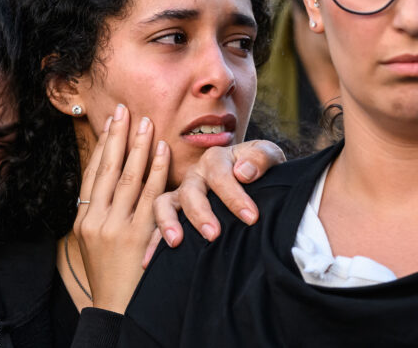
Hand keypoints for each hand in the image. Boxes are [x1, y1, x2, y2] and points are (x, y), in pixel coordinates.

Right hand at [73, 104, 169, 313]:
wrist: (116, 310)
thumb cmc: (111, 276)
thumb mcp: (96, 244)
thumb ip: (103, 215)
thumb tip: (113, 186)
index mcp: (83, 219)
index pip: (93, 172)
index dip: (103, 144)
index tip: (111, 121)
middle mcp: (95, 219)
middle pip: (107, 168)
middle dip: (118, 136)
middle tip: (127, 109)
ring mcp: (115, 227)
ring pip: (127, 177)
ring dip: (138, 146)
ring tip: (146, 122)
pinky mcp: (136, 235)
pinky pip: (149, 196)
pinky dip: (156, 171)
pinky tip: (161, 151)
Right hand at [144, 140, 284, 260]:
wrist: (252, 177)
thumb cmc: (259, 168)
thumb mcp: (267, 155)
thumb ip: (260, 157)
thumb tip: (243, 172)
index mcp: (215, 159)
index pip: (220, 176)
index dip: (234, 197)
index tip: (251, 218)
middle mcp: (194, 175)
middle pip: (190, 191)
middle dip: (200, 213)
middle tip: (213, 234)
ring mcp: (181, 193)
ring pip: (164, 203)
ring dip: (168, 222)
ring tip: (176, 242)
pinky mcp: (175, 212)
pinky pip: (157, 224)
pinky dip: (152, 242)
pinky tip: (150, 262)